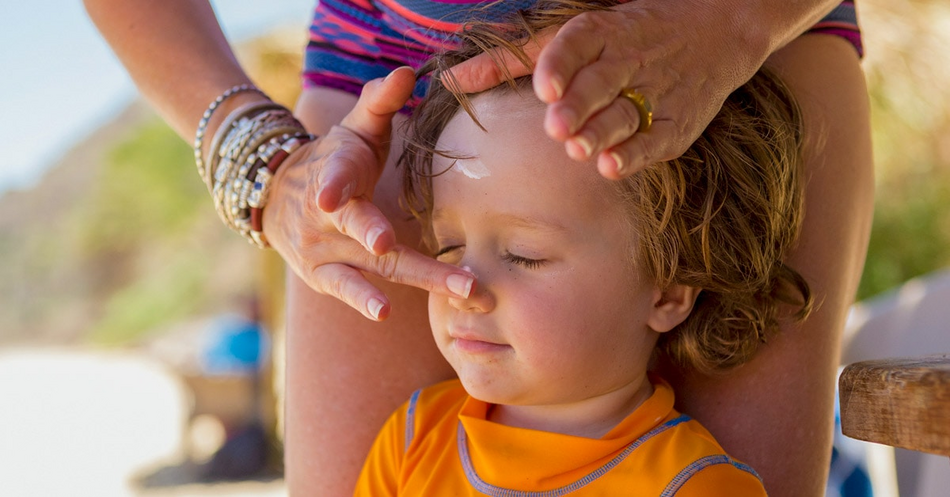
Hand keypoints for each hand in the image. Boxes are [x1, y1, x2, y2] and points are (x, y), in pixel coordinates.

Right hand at [263, 67, 475, 320]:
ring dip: (421, 279)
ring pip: (374, 267)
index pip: (333, 176)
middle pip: (365, 230)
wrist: (275, 195)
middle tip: (458, 272)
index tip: (330, 199)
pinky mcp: (323, 275)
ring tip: (460, 290)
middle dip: (397, 247)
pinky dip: (363, 300)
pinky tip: (384, 313)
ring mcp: (324, 250)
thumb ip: (379, 102)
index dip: (332, 185)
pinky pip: (346, 288)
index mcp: (335, 172)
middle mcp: (326, 217)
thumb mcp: (352, 128)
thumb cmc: (333, 159)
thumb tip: (408, 72)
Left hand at [446, 0, 767, 178]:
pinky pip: (655, 140)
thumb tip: (450, 79)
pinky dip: (635, 154)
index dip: (562, 65)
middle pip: (601, 82)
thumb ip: (508, 61)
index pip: (578, 43)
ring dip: (602, 132)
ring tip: (578, 150)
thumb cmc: (622, 37)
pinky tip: (611, 167)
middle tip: (556, 127)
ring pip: (625, 114)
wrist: (713, 32)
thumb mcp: (566, 38)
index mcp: (600, 32)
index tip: (544, 87)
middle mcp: (628, 60)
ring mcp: (655, 92)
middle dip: (579, 105)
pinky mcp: (676, 124)